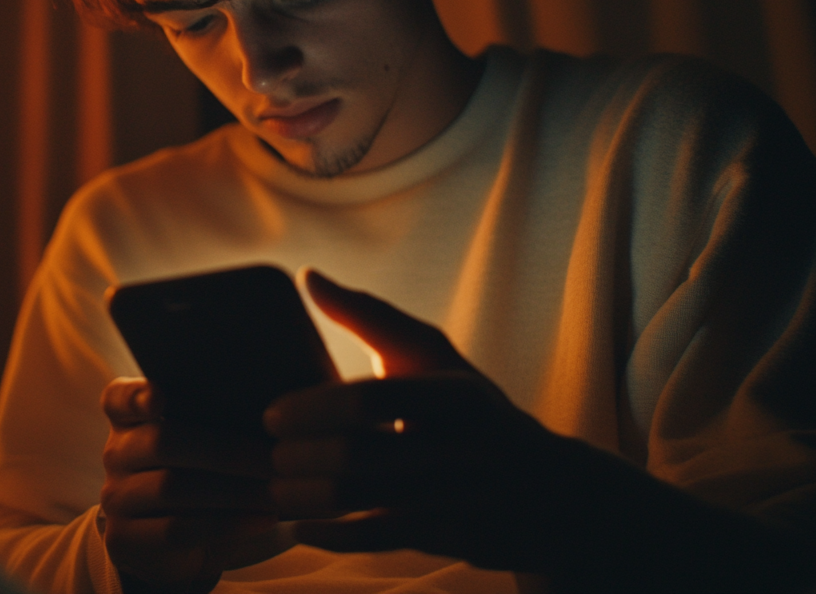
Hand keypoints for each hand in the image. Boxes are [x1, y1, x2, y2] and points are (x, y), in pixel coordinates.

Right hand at [99, 377, 280, 592]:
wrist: (175, 544)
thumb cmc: (202, 475)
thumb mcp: (203, 443)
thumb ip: (220, 419)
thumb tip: (278, 408)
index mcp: (130, 419)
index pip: (119, 399)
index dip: (137, 396)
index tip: (161, 397)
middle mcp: (117, 453)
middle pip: (162, 442)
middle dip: (224, 451)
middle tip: (275, 458)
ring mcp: (116, 497)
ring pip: (171, 487)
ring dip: (233, 490)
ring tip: (275, 492)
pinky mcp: (125, 538)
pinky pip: (177, 529)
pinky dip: (227, 524)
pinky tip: (262, 519)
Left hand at [264, 270, 590, 572]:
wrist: (549, 490)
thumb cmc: (468, 409)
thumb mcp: (433, 356)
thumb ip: (368, 315)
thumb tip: (307, 274)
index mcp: (456, 393)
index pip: (370, 398)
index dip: (312, 407)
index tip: (271, 414)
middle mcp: (466, 445)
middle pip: (358, 455)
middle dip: (298, 457)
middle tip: (266, 457)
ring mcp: (462, 497)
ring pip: (362, 502)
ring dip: (303, 498)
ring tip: (273, 491)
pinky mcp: (452, 538)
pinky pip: (377, 541)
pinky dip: (330, 536)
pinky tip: (299, 528)